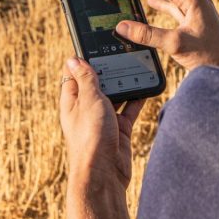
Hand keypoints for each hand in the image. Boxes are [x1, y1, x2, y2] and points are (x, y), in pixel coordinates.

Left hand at [59, 57, 144, 188]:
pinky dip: (137, 98)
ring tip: (137, 64)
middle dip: (109, 69)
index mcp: (72, 100)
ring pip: (116, 94)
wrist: (104, 176)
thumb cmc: (91, 138)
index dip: (84, 58)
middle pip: (98, 82)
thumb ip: (86, 79)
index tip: (97, 42)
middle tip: (123, 50)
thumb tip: (74, 59)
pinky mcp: (119, 129)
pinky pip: (129, 108)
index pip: (75, 73)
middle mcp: (86, 108)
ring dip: (125, 83)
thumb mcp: (89, 101)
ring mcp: (104, 119)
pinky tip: (146, 87)